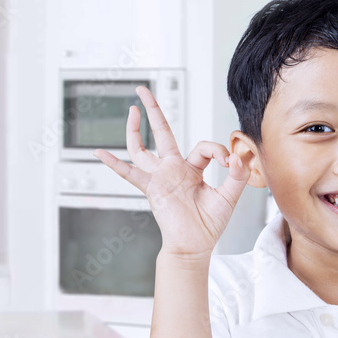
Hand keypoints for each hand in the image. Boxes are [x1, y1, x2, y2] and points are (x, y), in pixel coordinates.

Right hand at [94, 86, 249, 260]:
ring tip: (133, 108)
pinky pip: (129, 174)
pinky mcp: (152, 189)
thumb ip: (237, 176)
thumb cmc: (210, 224)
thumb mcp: (229, 197)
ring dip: (135, 129)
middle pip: (162, 133)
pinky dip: (114, 164)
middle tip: (143, 91)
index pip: (204, 148)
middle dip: (154, 111)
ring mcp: (160, 178)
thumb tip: (239, 156)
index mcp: (193, 169)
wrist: (195, 246)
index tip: (231, 164)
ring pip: (141, 149)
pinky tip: (99, 153)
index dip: (220, 151)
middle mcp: (174, 169)